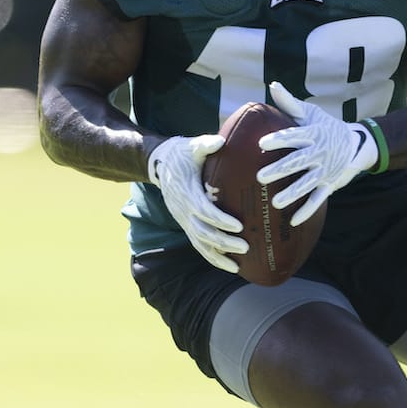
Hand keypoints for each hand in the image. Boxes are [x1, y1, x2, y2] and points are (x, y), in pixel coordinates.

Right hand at [148, 134, 248, 272]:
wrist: (160, 164)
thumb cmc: (182, 154)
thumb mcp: (192, 146)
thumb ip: (206, 144)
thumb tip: (221, 140)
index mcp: (187, 193)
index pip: (203, 210)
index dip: (220, 220)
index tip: (239, 226)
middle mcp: (183, 210)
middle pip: (203, 232)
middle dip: (224, 241)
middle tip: (246, 247)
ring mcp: (183, 220)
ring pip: (199, 243)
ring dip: (219, 256)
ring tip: (238, 266)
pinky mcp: (186, 224)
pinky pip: (198, 245)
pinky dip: (212, 257)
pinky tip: (229, 266)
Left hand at [257, 81, 377, 226]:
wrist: (357, 144)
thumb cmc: (326, 126)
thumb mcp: (311, 113)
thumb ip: (290, 103)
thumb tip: (272, 86)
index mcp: (313, 134)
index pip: (294, 136)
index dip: (279, 140)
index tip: (262, 144)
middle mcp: (319, 152)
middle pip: (297, 161)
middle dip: (280, 169)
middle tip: (260, 176)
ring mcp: (325, 170)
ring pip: (307, 183)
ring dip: (292, 193)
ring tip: (276, 202)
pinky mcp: (330, 185)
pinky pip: (318, 199)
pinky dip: (307, 210)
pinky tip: (294, 220)